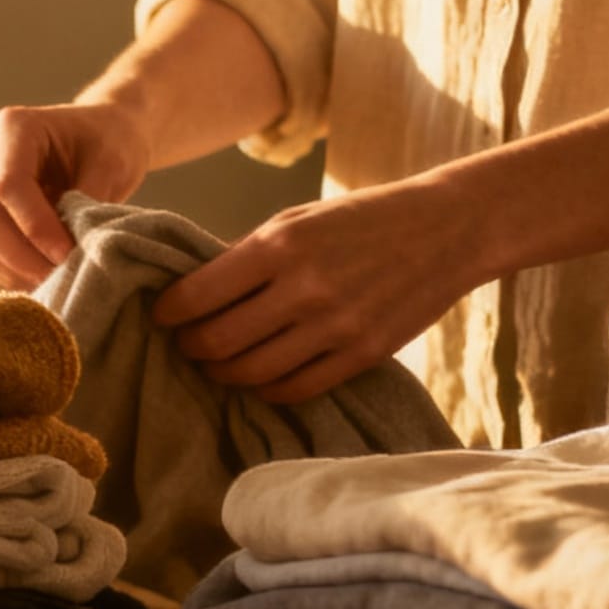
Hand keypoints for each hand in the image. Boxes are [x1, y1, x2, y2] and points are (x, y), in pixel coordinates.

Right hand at [0, 100, 151, 288]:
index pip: (8, 185)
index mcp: (15, 126)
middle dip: (18, 256)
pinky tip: (33, 278)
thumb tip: (71, 252)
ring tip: (48, 282)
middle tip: (59, 278)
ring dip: (5, 269)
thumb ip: (89, 204)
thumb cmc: (109, 144)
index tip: (67, 256)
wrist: (101, 137)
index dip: (35, 228)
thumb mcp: (112, 165)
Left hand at [152, 175, 487, 401]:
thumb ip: (249, 255)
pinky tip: (260, 377)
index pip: (198, 295)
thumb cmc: (362, 219)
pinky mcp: (361, 354)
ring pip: (251, 373)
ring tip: (218, 364)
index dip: (170, 313)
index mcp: (280, 244)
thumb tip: (196, 293)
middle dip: (191, 348)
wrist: (445, 229)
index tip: (163, 315)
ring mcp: (335, 326)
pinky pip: (295, 389)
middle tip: (186, 344)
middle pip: (218, 342)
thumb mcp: (299, 219)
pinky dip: (267, 389)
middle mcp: (303, 287)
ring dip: (223, 374)